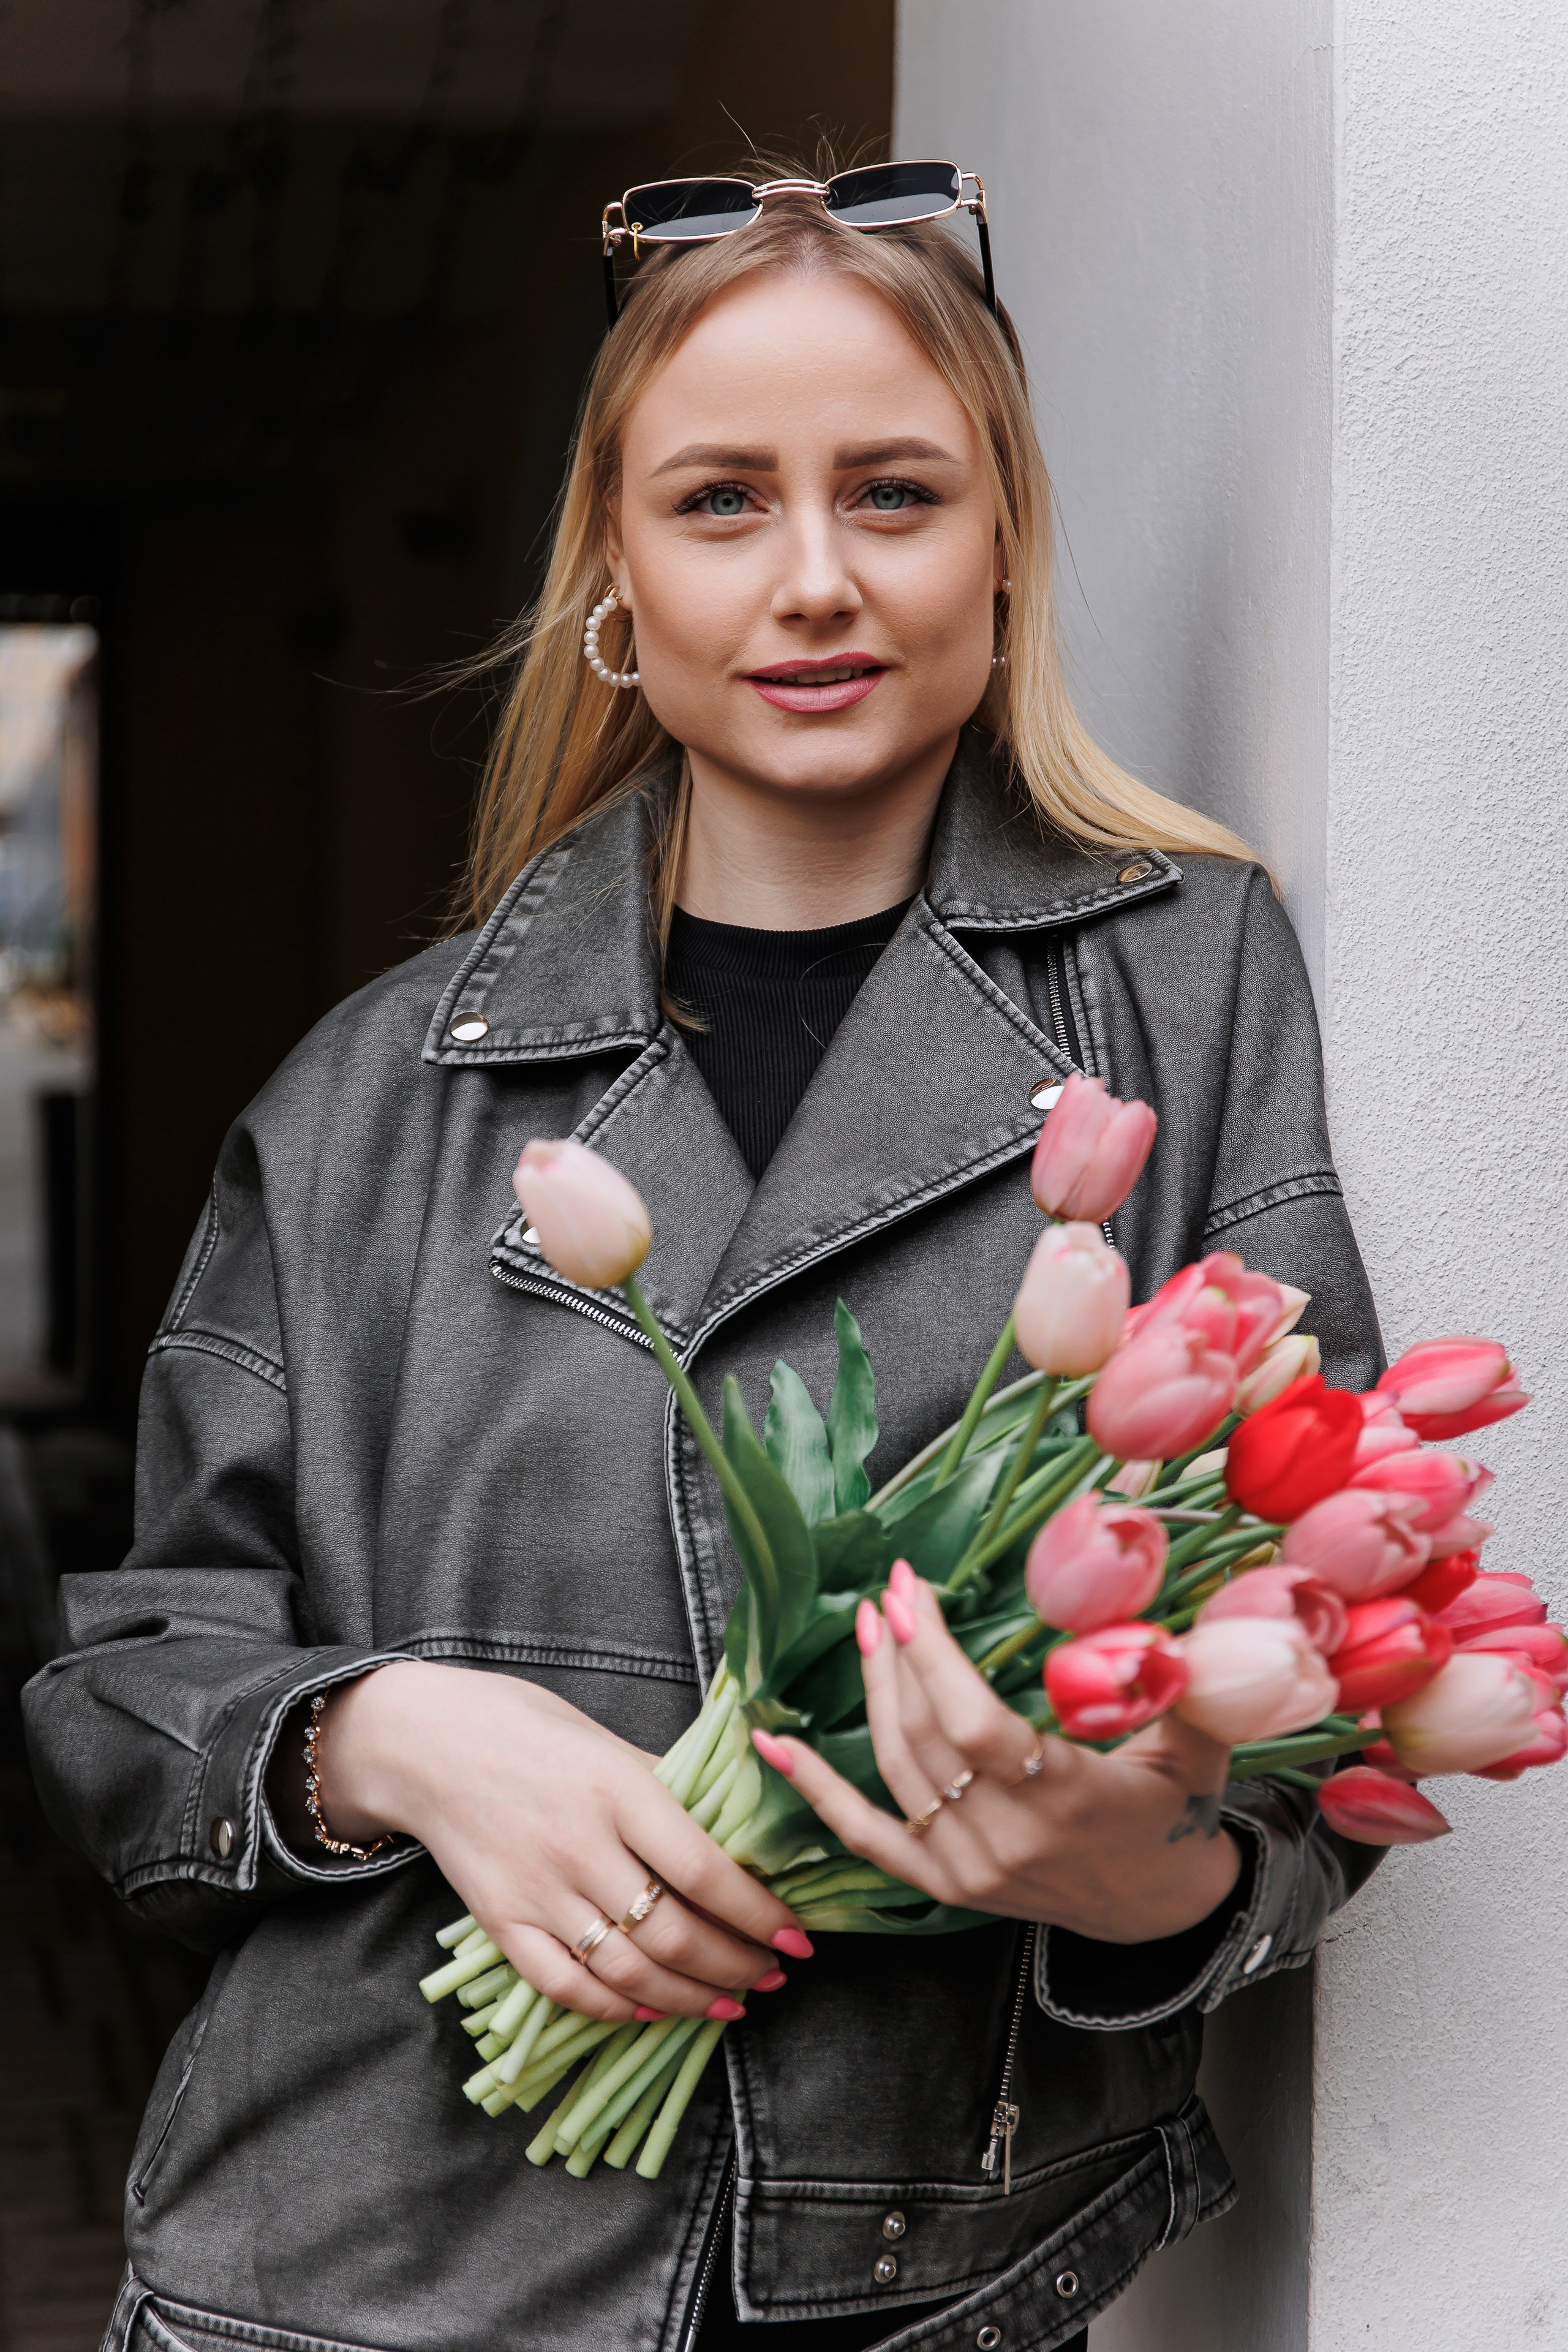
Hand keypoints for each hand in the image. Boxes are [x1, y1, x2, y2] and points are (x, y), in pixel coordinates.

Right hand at [311, 1661, 809, 2021]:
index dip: (759, 1914)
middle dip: (738, 1964)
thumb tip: (736, 1824)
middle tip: (774, 1974)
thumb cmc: (524, 1726)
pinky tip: (651, 2009)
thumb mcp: (605, 1739)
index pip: (706, 1872)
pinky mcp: (501, 1923)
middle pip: (676, 1932)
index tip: (798, 1936)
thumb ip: (665, 1785)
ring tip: (730, 2002)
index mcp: (616, 1790)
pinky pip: (567, 1985)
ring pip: (630, 1970)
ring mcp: (537, 1892)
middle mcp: (580, 1847)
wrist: (424, 1742)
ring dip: (690, 1997)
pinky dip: (615, 2007)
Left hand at [759, 1566, 1240, 1943]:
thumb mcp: (1200, 1747)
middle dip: (900, 1654)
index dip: (935, 1659)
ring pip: (896, 1770)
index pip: (976, 1725)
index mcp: (1068, 1797)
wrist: (1164, 1906)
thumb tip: (1193, 1620)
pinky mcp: (945, 1886)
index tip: (913, 1592)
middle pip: (926, 1737)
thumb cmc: (1179, 1810)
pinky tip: (773, 1742)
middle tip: (890, 1590)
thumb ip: (1192, 1685)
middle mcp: (1009, 1837)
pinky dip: (814, 1789)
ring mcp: (970, 1867)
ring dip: (873, 1692)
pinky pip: (866, 1835)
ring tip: (867, 1626)